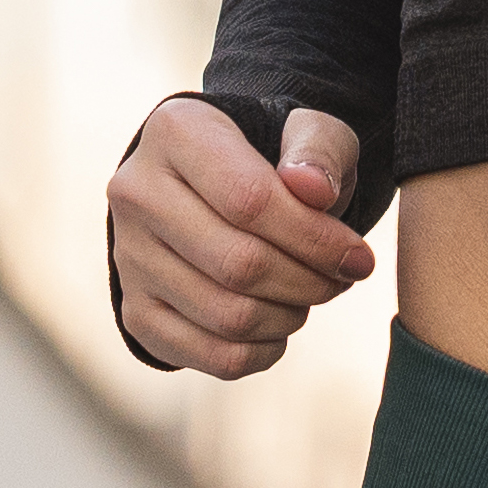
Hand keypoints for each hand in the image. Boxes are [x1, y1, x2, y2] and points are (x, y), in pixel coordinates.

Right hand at [107, 95, 372, 378]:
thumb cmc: (273, 157)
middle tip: (340, 279)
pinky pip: (212, 356)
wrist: (213, 186)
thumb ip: (318, 150)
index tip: (359, 257)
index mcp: (175, 132)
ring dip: (289, 317)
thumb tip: (314, 190)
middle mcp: (137, 193)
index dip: (315, 240)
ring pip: (227, 316)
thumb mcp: (308, 131)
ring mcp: (129, 257)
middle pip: (238, 265)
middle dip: (309, 282)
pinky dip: (262, 352)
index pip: (250, 202)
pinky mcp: (136, 311)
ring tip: (310, 293)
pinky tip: (280, 324)